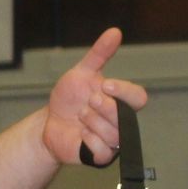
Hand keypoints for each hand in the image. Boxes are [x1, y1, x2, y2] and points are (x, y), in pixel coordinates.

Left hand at [43, 27, 147, 165]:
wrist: (49, 122)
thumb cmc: (69, 99)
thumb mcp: (81, 73)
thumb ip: (99, 54)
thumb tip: (115, 32)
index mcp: (120, 101)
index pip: (138, 98)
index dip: (124, 92)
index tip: (105, 85)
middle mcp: (120, 122)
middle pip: (126, 117)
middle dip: (105, 108)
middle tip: (88, 102)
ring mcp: (110, 140)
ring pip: (113, 135)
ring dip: (93, 122)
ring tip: (80, 116)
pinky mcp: (99, 156)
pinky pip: (103, 152)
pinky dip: (90, 141)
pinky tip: (81, 133)